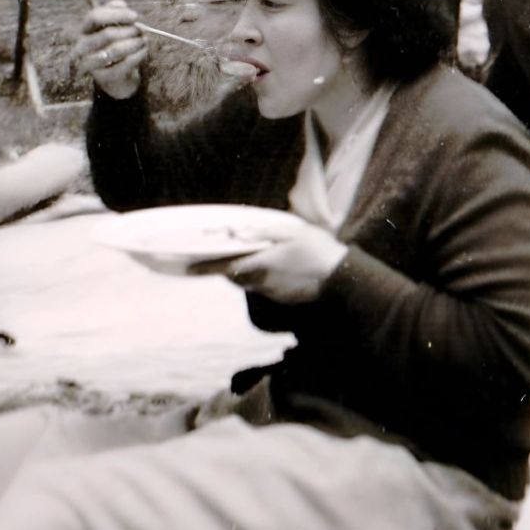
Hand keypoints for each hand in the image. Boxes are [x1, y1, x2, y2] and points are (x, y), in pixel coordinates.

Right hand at [76, 0, 149, 99]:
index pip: (94, 16)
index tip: (135, 16)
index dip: (116, 14)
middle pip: (107, 34)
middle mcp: (82, 46)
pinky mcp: (103, 77)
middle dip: (129, 31)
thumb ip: (116, 11)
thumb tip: (121, 4)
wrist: (117, 76)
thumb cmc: (115, 45)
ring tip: (144, 40)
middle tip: (142, 30)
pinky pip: (124, 64)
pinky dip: (138, 56)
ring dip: (134, 43)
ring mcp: (90, 64)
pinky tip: (144, 50)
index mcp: (83, 30)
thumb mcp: (114, 26)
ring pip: (115, 50)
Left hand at [198, 224, 347, 303]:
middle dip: (225, 267)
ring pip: (250, 283)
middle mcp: (262, 282)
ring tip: (251, 257)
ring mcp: (273, 293)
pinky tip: (275, 267)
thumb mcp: (291, 231)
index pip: (223, 268)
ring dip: (245, 272)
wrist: (344, 279)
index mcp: (261, 264)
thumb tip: (237, 231)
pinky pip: (265, 287)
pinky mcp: (284, 298)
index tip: (185, 267)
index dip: (203, 267)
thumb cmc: (318, 250)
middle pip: (235, 277)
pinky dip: (262, 278)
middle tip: (219, 256)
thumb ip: (263, 231)